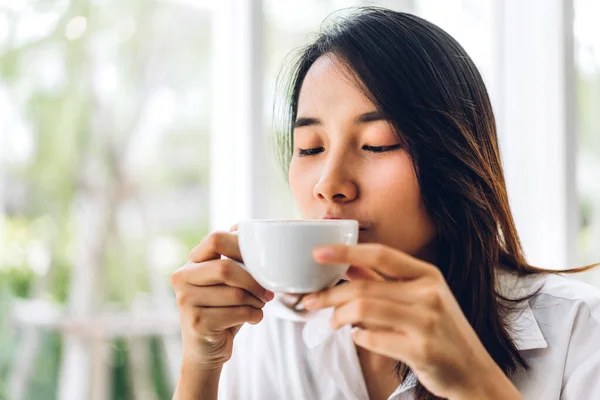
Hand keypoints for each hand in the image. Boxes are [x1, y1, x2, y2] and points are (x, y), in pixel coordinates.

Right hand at [171, 230, 273, 370]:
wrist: (207, 350)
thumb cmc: (223, 310)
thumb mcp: (228, 282)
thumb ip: (235, 259)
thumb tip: (247, 230)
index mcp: (191, 262)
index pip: (215, 239)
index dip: (242, 246)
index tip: (261, 261)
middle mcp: (182, 278)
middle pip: (226, 268)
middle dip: (254, 281)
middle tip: (268, 292)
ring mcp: (185, 301)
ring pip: (235, 294)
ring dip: (256, 302)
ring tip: (259, 305)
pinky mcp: (196, 322)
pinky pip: (237, 313)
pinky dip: (254, 315)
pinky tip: (254, 318)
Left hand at [302, 244, 518, 398]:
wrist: (473, 371)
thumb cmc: (442, 331)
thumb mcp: (421, 297)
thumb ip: (385, 280)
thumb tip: (348, 264)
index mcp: (428, 275)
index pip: (381, 254)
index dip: (346, 251)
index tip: (318, 253)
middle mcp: (430, 294)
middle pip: (364, 285)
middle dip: (329, 293)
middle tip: (310, 301)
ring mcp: (427, 322)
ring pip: (363, 310)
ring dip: (339, 316)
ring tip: (333, 322)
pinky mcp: (421, 350)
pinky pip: (372, 339)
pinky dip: (358, 338)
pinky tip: (358, 337)